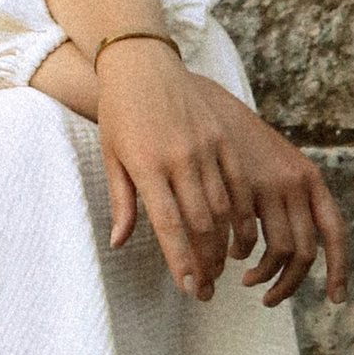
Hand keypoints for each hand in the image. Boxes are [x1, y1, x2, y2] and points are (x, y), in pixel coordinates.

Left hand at [93, 44, 347, 309]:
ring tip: (219, 269)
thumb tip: (120, 243)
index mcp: (147, 165)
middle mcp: (180, 158)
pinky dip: (241, 214)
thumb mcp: (112, 156)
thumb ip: (122, 202)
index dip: (182, 261)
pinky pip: (237, 185)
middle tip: (206, 290)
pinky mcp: (222, 139)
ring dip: (224, 244)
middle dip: (206, 262)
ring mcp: (205, 147)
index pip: (169, 224)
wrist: (143, 64)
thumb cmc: (119, 113)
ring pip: (224, 207)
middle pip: (201, 223)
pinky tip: (240, 236)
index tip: (191, 289)